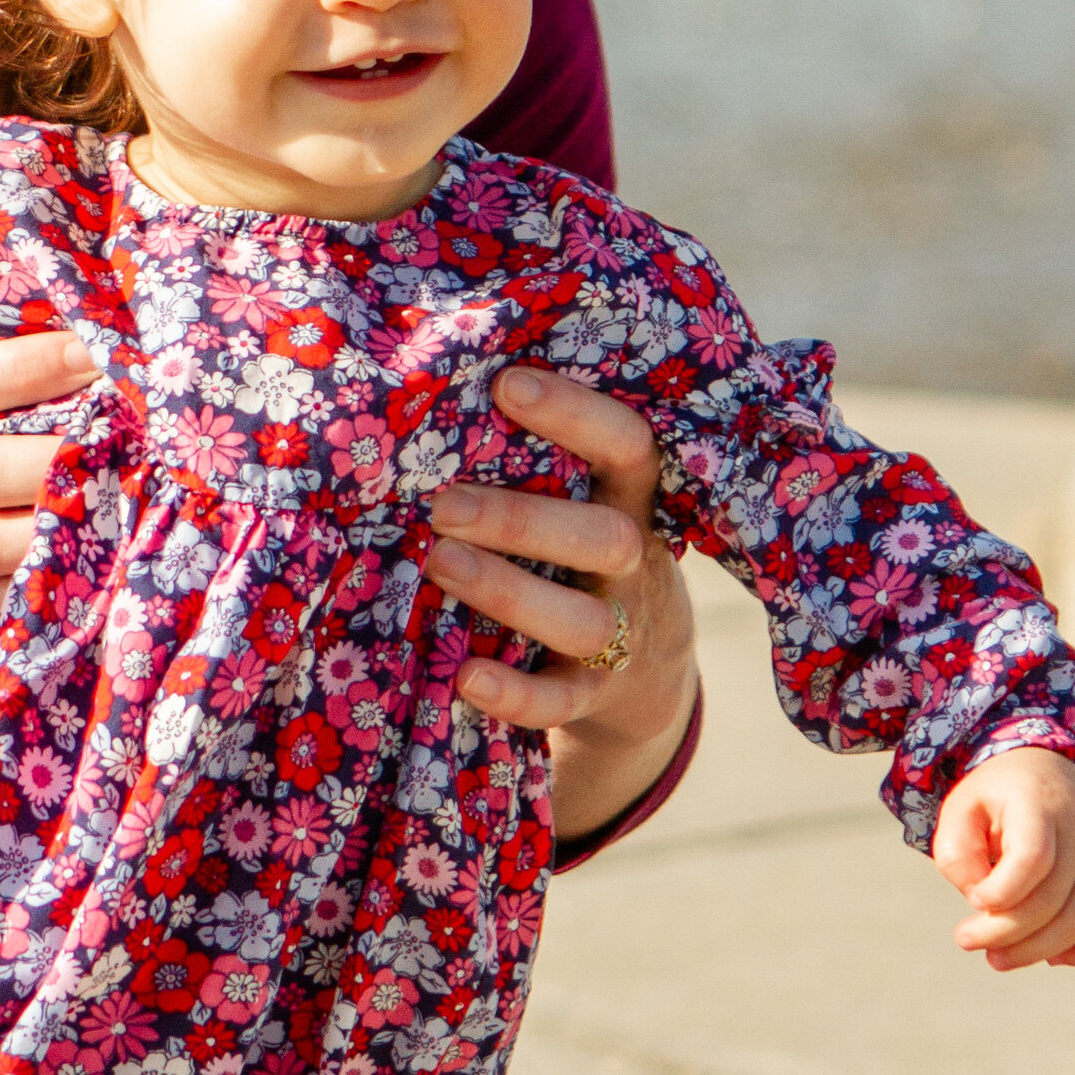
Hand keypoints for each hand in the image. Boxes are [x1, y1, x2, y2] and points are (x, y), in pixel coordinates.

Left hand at [426, 364, 700, 837]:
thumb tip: (430, 374)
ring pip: (582, 621)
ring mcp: (620, 633)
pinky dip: (515, 693)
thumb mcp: (584, 498)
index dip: (575, 412)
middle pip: (605, 537)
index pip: (626, 445)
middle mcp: (634, 563)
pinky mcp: (594, 695)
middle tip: (442, 504)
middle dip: (522, 518)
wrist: (644, 671)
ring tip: (438, 563)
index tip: (506, 382)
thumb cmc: (579, 549)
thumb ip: (537, 454)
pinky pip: (560, 701)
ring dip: (510, 592)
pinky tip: (465, 677)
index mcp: (631, 498)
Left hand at [933, 748, 1074, 969]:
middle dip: (1005, 933)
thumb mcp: (962, 810)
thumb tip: (982, 904)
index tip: (973, 900)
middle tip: (968, 941)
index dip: (999, 893)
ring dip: (1036, 950)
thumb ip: (957, 855)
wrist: (1052, 770)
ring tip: (998, 958)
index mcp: (1040, 802)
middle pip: (1052, 900)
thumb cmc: (999, 799)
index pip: (1032, 859)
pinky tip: (1053, 958)